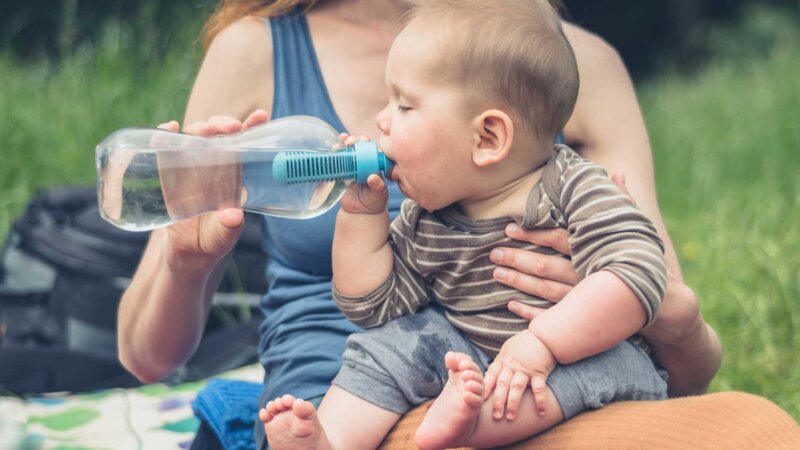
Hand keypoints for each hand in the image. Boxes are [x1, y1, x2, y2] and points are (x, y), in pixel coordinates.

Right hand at [160, 110, 267, 271]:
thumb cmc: (211, 244)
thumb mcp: (222, 239)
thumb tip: (234, 217)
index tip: (260, 115)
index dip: (252, 128)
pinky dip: (164, 136)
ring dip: (199, 127)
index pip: (244, 147)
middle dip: (224, 124)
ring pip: (195, 138)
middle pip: (219, 135)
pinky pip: (165, 150)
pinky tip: (168, 129)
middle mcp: (213, 168)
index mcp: (233, 177)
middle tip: (230, 127)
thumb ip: (228, 228)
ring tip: (204, 129)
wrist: (185, 256)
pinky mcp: (167, 175)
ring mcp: (189, 169)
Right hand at [338, 134, 388, 214]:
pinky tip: (333, 148)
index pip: (370, 149)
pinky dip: (334, 154)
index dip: (367, 143)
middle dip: (354, 140)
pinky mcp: (340, 174)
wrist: (361, 212)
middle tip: (351, 141)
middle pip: (357, 147)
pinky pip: (337, 163)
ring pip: (346, 152)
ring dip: (343, 143)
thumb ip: (378, 186)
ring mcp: (350, 168)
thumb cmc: (375, 201)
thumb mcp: (380, 194)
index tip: (364, 140)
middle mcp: (362, 163)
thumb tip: (373, 177)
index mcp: (373, 165)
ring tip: (342, 140)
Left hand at [484, 329, 556, 419]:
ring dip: (513, 403)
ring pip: (517, 388)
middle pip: (502, 384)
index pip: (491, 375)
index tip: (480, 398)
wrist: (544, 335)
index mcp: (503, 360)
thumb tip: (490, 373)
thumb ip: (500, 361)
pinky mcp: (540, 372)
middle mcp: (512, 366)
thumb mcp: (508, 349)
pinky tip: (540, 412)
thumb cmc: (525, 343)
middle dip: (498, 400)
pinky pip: (539, 388)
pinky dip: (540, 400)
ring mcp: (526, 370)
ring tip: (510, 417)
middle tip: (495, 415)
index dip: (486, 387)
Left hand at [491, 172, 635, 311]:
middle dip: (517, 259)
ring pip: (545, 291)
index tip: (509, 229)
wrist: (662, 301)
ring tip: (496, 274)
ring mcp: (584, 300)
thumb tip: (616, 173)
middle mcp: (586, 275)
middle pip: (545, 266)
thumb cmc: (643, 256)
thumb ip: (623, 201)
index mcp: (594, 250)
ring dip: (518, 283)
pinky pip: (552, 317)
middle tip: (494, 253)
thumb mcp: (636, 227)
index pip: (557, 239)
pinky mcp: (583, 319)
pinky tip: (511, 305)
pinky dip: (530, 313)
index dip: (532, 234)